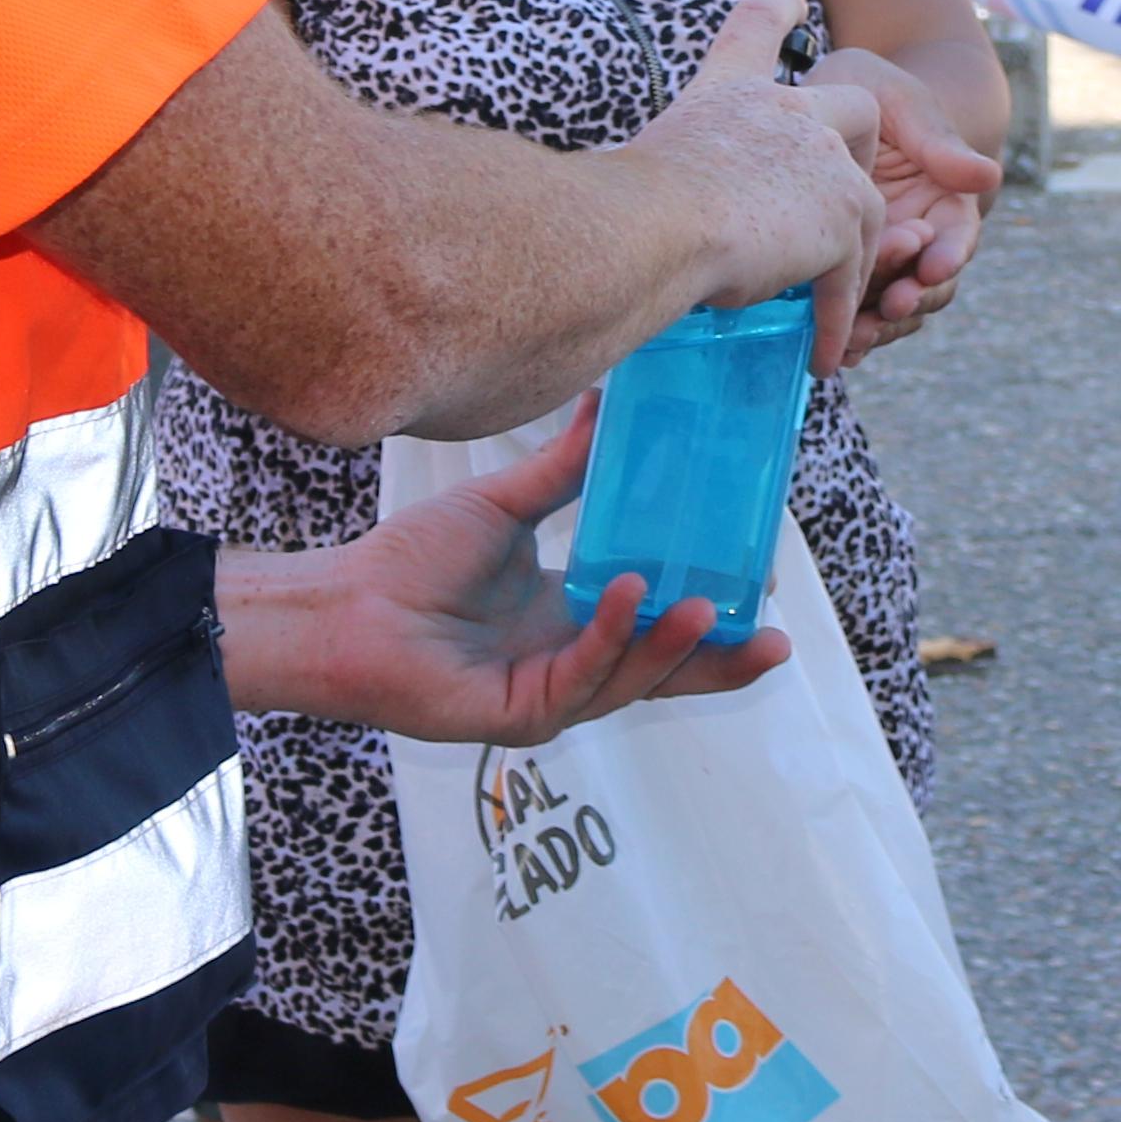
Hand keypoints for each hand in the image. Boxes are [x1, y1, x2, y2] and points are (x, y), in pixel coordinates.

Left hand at [218, 406, 789, 744]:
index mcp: (573, 618)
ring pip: (632, 679)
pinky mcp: (520, 715)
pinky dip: (611, 637)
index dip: (712, 615)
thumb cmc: (411, 562)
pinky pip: (581, 676)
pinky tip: (631, 597)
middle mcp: (570, 662)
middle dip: (722, 660)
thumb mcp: (507, 505)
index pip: (659, 626)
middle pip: (665, 671)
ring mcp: (549, 694)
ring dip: (675, 646)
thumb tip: (608, 406)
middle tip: (776, 640)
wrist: (344, 606)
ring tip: (707, 604)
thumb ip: (564, 469)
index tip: (763, 585)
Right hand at [627, 0, 893, 348]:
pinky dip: (834, 319)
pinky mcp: (843, 218)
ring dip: (847, 261)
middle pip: (858, 107)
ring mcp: (823, 160)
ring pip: (866, 207)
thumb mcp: (644, 173)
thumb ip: (669, 182)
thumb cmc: (617, 211)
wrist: (644, 230)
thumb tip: (619, 221)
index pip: (756, 26)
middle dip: (860, 152)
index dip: (777, 9)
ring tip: (829, 307)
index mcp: (727, 91)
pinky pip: (849, 276)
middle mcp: (784, 110)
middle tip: (839, 202)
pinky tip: (819, 355)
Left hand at [809, 41, 990, 360]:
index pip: (957, 237)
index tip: (933, 265)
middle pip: (929, 284)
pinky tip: (830, 343)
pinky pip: (852, 307)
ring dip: (880, 326)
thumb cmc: (874, 88)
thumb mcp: (903, 102)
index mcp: (946, 198)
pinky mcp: (846, 267)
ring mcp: (884, 256)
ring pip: (893, 305)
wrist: (829, 97)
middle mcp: (921, 235)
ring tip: (855, 336)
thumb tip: (990, 174)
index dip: (950, 255)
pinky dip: (846, 328)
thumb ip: (939, 142)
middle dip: (912, 299)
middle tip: (889, 305)